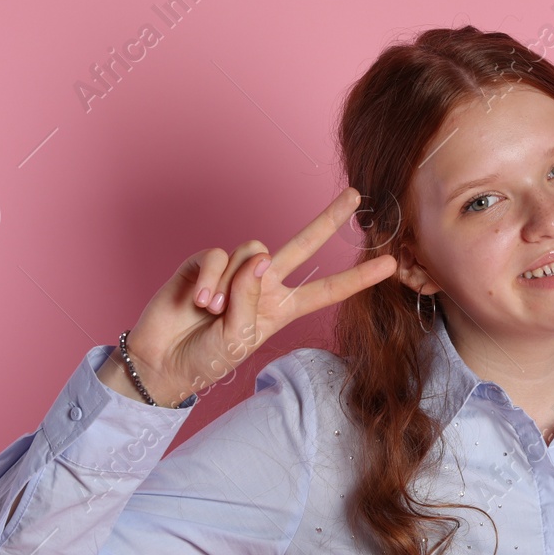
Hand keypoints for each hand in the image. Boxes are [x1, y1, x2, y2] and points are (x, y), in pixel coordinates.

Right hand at [112, 187, 396, 404]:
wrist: (163, 359)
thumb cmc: (206, 356)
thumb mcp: (238, 339)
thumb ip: (251, 299)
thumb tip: (259, 258)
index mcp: (281, 307)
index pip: (326, 290)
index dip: (358, 278)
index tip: (390, 264)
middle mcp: (264, 283)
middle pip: (303, 244)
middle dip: (328, 218)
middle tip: (356, 195)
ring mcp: (236, 271)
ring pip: (253, 252)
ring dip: (234, 285)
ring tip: (213, 312)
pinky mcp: (205, 262)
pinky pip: (218, 256)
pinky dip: (210, 279)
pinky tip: (199, 301)